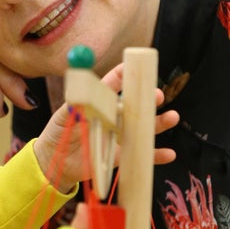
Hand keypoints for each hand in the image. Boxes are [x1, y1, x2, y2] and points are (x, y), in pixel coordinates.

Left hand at [33, 65, 178, 192]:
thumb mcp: (62, 118)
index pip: (112, 86)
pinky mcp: (121, 156)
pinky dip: (156, 155)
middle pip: (134, 106)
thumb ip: (73, 108)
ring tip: (173, 117)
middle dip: (147, 100)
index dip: (123, 76)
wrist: (56, 162)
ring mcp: (118, 136)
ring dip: (159, 123)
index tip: (135, 66)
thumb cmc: (58, 133)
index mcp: (99, 103)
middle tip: (158, 95)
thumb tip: (79, 98)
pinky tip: (169, 154)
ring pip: (142, 128)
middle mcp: (112, 117)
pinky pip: (141, 155)